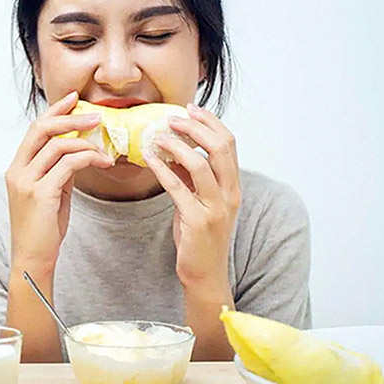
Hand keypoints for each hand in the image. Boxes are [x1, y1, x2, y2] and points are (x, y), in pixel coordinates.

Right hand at [5, 91, 114, 275]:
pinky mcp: (41, 194)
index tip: (73, 99)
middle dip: (70, 118)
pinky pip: (68, 165)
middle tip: (96, 115)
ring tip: (106, 148)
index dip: (54, 111)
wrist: (33, 259)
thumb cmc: (43, 229)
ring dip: (86, 142)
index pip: (35, 130)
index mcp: (17, 168)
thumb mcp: (50, 193)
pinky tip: (101, 162)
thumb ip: (58, 171)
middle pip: (41, 129)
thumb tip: (77, 152)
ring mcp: (27, 182)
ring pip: (58, 146)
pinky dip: (88, 158)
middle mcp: (18, 171)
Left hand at [144, 103, 240, 289]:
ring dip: (178, 145)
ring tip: (159, 135)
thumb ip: (191, 177)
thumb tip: (174, 149)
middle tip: (173, 118)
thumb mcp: (199, 201)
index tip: (191, 109)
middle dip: (196, 127)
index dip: (211, 122)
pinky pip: (177, 187)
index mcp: (233, 186)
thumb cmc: (200, 237)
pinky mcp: (198, 221)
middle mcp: (230, 194)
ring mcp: (216, 208)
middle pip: (220, 148)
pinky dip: (162, 168)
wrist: (204, 274)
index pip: (229, 143)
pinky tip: (150, 158)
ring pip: (201, 165)